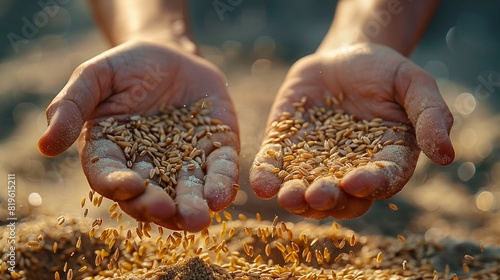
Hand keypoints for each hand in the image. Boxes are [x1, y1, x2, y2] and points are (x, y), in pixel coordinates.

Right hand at [38, 41, 239, 231]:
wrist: (171, 54)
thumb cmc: (127, 66)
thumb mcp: (95, 76)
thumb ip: (71, 105)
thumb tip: (44, 146)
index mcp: (112, 153)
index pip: (108, 176)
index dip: (116, 184)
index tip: (129, 186)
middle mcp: (148, 167)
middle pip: (149, 195)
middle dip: (157, 206)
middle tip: (166, 211)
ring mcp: (185, 162)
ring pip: (187, 191)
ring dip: (192, 206)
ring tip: (198, 219)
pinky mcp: (215, 150)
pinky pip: (219, 170)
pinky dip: (221, 183)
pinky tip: (223, 196)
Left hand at [250, 44, 453, 218]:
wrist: (345, 56)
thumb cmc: (385, 72)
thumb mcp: (414, 84)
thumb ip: (431, 115)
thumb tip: (447, 155)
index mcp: (385, 160)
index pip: (381, 180)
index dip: (370, 184)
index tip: (357, 182)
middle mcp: (349, 169)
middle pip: (340, 197)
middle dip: (328, 199)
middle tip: (317, 195)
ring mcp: (314, 161)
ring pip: (305, 189)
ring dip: (296, 198)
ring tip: (286, 197)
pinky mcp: (286, 146)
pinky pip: (276, 166)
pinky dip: (268, 176)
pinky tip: (260, 184)